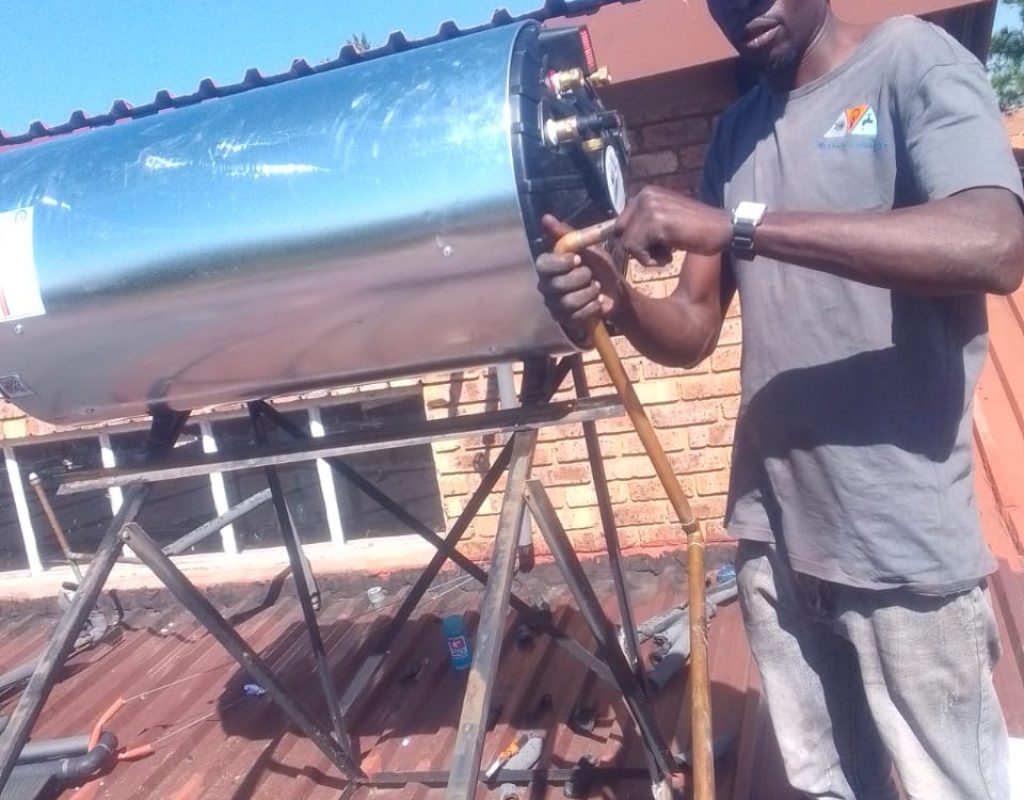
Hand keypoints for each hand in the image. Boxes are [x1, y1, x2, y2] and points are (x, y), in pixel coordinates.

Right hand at [535, 215, 626, 346]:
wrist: (616, 292)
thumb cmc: (600, 268)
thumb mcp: (587, 247)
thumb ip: (566, 234)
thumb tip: (545, 217)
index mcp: (549, 267)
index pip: (543, 265)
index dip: (561, 263)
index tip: (578, 260)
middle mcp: (546, 286)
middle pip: (556, 285)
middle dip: (581, 279)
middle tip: (591, 275)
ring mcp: (554, 305)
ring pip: (567, 302)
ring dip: (589, 294)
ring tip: (596, 288)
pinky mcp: (565, 321)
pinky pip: (575, 316)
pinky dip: (592, 307)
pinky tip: (597, 302)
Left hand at [614, 186, 731, 265]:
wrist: (723, 230)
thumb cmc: (696, 229)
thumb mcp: (666, 219)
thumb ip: (644, 222)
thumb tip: (615, 236)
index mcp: (646, 193)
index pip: (619, 223)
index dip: (633, 241)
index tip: (654, 246)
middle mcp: (645, 195)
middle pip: (619, 233)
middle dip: (637, 248)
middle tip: (661, 251)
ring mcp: (649, 207)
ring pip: (626, 243)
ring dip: (646, 256)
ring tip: (668, 252)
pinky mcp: (655, 222)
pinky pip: (635, 250)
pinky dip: (651, 260)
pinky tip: (670, 256)